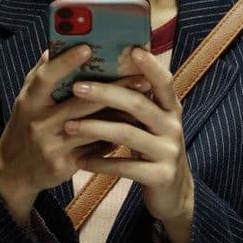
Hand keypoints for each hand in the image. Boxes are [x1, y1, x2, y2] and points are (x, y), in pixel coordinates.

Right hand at [0, 45, 151, 225]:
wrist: (15, 171)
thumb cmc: (25, 126)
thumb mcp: (26, 99)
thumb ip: (42, 74)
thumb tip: (58, 44)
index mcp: (29, 100)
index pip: (46, 77)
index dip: (65, 62)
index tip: (88, 47)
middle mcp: (39, 122)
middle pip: (79, 103)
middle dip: (113, 89)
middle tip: (140, 77)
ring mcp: (52, 145)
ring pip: (93, 127)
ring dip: (121, 113)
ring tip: (145, 100)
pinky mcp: (64, 165)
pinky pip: (95, 149)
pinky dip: (115, 136)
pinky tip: (134, 126)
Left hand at [65, 47, 193, 228]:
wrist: (173, 193)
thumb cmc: (152, 148)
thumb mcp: (150, 123)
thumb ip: (136, 101)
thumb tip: (105, 70)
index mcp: (171, 108)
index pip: (163, 81)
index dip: (150, 65)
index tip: (131, 49)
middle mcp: (173, 126)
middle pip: (138, 104)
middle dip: (105, 93)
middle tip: (76, 87)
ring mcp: (169, 152)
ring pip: (127, 134)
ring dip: (95, 128)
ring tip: (69, 126)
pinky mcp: (160, 176)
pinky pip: (125, 167)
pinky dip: (100, 162)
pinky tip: (79, 160)